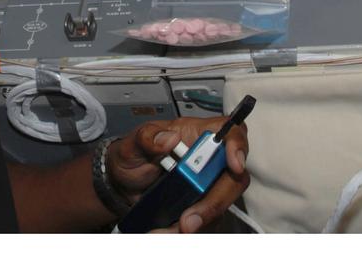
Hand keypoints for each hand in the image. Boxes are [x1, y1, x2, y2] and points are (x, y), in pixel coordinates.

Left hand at [107, 115, 249, 232]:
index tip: (234, 164)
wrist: (123, 186)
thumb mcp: (132, 144)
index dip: (237, 145)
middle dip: (215, 201)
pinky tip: (169, 229)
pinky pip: (208, 222)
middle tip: (190, 218)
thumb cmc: (133, 157)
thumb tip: (168, 138)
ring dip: (200, 221)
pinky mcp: (203, 205)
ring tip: (172, 227)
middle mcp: (208, 159)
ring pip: (222, 205)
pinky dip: (190, 230)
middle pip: (233, 177)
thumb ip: (147, 138)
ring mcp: (208, 184)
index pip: (229, 132)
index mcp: (196, 135)